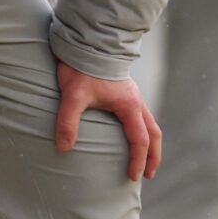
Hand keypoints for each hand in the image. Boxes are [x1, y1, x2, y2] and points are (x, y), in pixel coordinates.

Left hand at [54, 63, 161, 181]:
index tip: (133, 176)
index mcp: (129, 106)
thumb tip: (64, 148)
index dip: (138, 161)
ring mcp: (133, 96)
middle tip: (148, 176)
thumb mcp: (72, 96)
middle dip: (153, 157)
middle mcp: (136, 102)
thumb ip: (68, 122)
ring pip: (150, 124)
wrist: (88, 42)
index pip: (140, 140)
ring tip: (145, 160)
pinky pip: (141, 116)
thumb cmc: (82, 68)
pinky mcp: (125, 92)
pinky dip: (142, 131)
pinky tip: (131, 135)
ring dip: (150, 144)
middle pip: (154, 134)